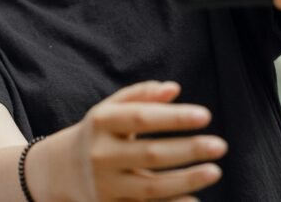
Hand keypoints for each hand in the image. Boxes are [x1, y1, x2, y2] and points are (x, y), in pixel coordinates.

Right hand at [60, 81, 224, 201]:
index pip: (141, 118)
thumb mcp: (109, 109)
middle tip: (221, 145)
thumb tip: (174, 88)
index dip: (174, 117)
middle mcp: (101, 154)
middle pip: (150, 153)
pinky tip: (194, 199)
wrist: (59, 170)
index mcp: (101, 123)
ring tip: (215, 171)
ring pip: (151, 186)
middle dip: (188, 149)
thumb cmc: (97, 134)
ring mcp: (105, 185)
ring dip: (186, 180)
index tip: (205, 116)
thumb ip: (140, 96)